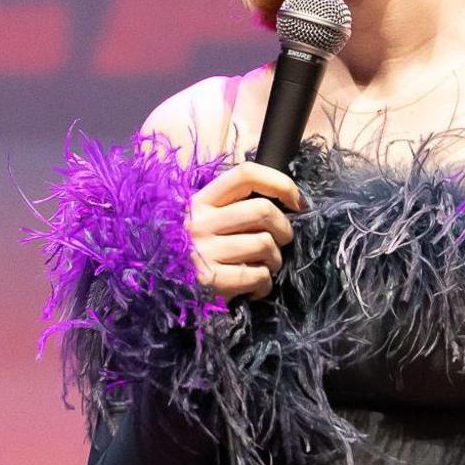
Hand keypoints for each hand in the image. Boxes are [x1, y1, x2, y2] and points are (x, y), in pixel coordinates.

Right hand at [186, 161, 305, 303]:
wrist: (166, 290)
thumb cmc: (199, 253)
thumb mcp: (208, 222)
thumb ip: (236, 208)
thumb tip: (286, 202)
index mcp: (201, 201)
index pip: (246, 174)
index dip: (280, 183)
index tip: (297, 202)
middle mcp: (199, 222)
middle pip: (263, 210)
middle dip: (284, 228)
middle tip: (281, 241)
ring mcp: (203, 251)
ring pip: (265, 244)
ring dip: (275, 260)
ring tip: (264, 266)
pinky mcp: (210, 280)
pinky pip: (258, 276)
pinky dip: (264, 284)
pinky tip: (254, 287)